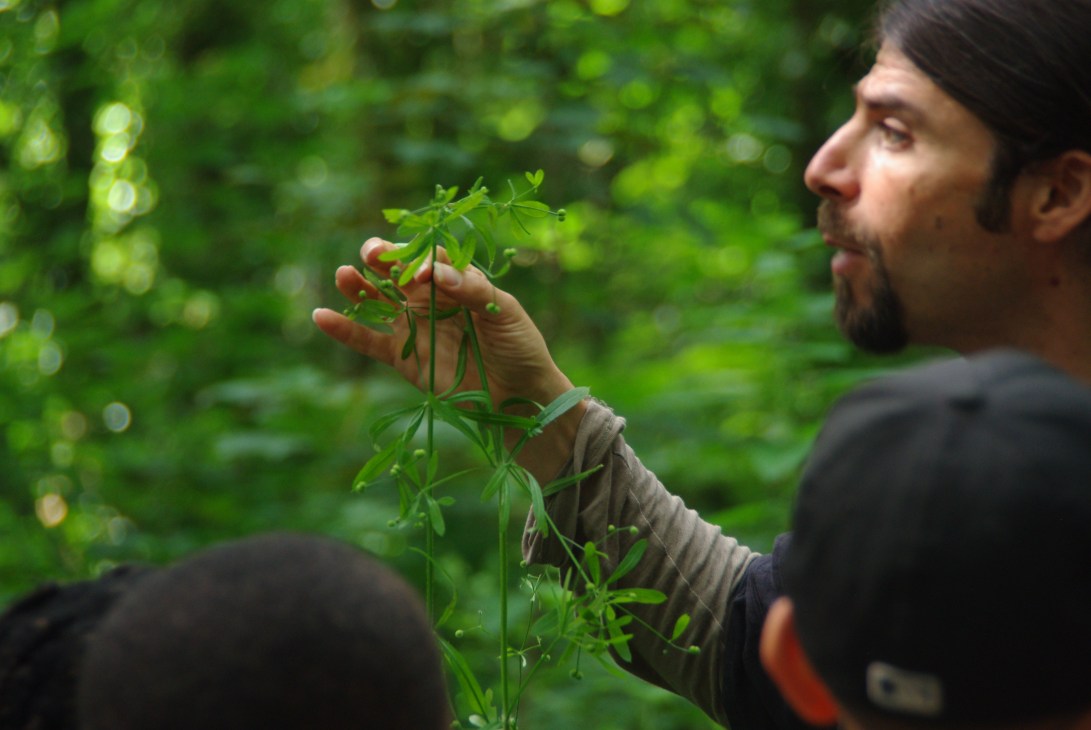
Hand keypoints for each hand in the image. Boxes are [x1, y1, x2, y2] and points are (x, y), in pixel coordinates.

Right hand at [314, 238, 585, 480]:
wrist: (519, 398)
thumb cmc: (520, 348)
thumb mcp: (506, 314)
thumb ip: (474, 290)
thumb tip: (437, 273)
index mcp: (459, 282)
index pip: (432, 259)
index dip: (421, 259)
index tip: (419, 272)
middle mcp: (432, 300)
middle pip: (398, 272)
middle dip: (382, 258)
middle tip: (370, 252)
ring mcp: (414, 328)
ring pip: (378, 301)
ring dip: (358, 287)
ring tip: (343, 274)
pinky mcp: (402, 359)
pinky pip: (368, 341)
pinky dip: (344, 330)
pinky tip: (321, 316)